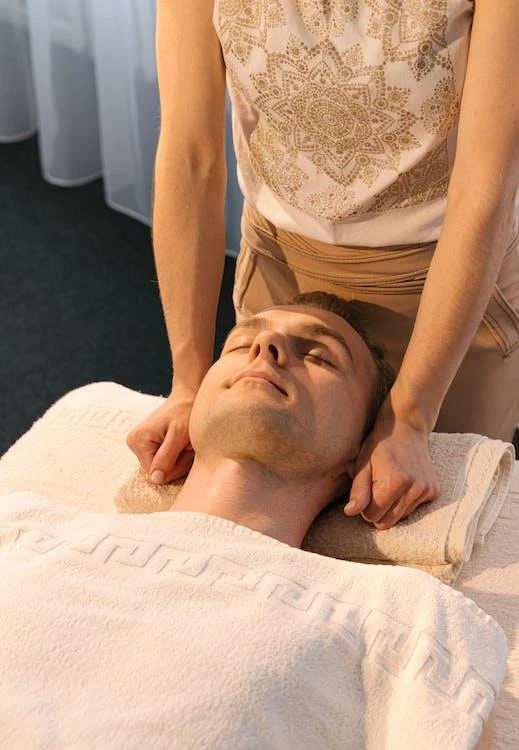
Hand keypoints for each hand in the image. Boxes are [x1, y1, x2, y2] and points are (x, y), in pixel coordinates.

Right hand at [125, 389, 195, 483]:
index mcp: (138, 441)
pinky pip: (162, 462)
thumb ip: (167, 457)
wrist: (187, 397)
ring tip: (184, 443)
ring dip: (178, 459)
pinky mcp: (146, 446)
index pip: (157, 475)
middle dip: (177, 463)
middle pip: (158, 473)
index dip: (175, 468)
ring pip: (162, 468)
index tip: (186, 451)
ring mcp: (139, 445)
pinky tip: (179, 444)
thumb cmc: (185, 412)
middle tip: (187, 445)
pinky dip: (175, 456)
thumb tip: (155, 479)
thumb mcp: (179, 434)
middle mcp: (134, 444)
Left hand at [344, 399, 438, 529]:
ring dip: (392, 506)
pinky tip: (402, 483)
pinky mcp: (434, 491)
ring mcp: (427, 490)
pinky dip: (405, 501)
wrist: (406, 427)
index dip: (365, 507)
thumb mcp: (362, 464)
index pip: (372, 516)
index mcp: (394, 483)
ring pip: (400, 517)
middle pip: (387, 522)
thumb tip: (351, 513)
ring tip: (389, 483)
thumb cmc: (379, 445)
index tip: (365, 491)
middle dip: (377, 510)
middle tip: (375, 488)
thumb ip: (358, 490)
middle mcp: (414, 489)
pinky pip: (414, 509)